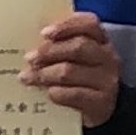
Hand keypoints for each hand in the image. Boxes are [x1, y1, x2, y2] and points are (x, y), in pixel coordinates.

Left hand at [24, 11, 121, 126]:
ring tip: (28, 77)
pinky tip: (47, 93)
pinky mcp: (101, 102)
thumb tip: (31, 44)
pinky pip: (74, 94)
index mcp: (101, 40)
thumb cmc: (82, 78)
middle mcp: (107, 57)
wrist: (102, 110)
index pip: (89, 24)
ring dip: (45, 74)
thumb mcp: (75, 58)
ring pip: (71, 71)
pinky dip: (56, 93)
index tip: (44, 33)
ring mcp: (106, 80)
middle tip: (29, 58)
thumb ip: (60, 46)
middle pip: (78, 47)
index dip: (66, 26)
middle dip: (49, 51)